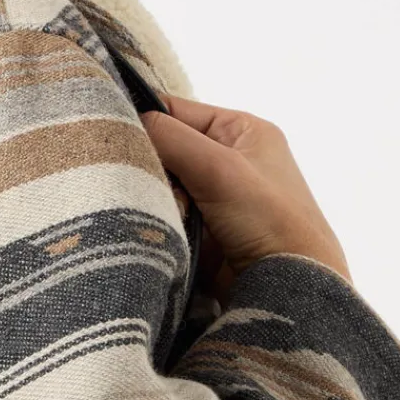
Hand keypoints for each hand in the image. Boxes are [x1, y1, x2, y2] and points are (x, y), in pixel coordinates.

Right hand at [141, 97, 350, 288]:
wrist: (288, 287)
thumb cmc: (268, 218)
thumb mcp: (219, 167)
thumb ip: (171, 139)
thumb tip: (124, 120)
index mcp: (240, 130)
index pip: (178, 112)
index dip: (145, 120)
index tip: (111, 136)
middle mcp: (227, 159)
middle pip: (165, 151)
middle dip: (148, 166)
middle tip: (131, 180)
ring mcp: (213, 199)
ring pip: (161, 187)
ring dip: (151, 197)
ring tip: (145, 208)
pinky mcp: (201, 232)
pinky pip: (165, 216)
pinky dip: (156, 221)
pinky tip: (147, 226)